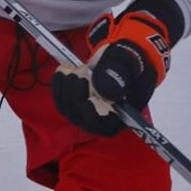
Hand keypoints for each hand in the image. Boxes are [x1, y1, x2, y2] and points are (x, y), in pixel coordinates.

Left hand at [52, 11, 170, 135]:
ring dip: (68, 88)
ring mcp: (85, 114)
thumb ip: (121, 76)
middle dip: (78, 94)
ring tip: (76, 69)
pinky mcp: (73, 105)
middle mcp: (102, 121)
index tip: (88, 101)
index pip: (106, 127)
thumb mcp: (131, 68)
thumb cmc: (131, 68)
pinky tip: (63, 69)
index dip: (94, 116)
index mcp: (122, 117)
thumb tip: (105, 89)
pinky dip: (59, 84)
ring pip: (69, 109)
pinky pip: (60, 100)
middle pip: (82, 117)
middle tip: (82, 74)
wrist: (122, 63)